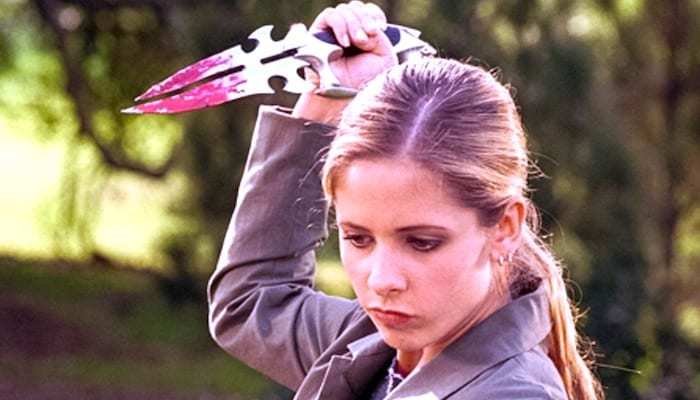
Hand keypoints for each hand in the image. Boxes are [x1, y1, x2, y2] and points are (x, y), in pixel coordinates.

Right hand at [292, 1, 397, 122]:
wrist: (344, 100)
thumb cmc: (364, 85)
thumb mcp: (385, 57)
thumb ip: (379, 35)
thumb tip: (365, 25)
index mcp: (365, 37)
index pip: (369, 12)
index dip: (374, 16)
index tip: (379, 29)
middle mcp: (348, 33)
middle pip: (357, 8)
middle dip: (365, 20)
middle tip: (367, 40)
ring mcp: (332, 33)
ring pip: (344, 10)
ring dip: (354, 23)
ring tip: (358, 43)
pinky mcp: (317, 34)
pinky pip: (329, 15)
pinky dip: (340, 25)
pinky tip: (344, 43)